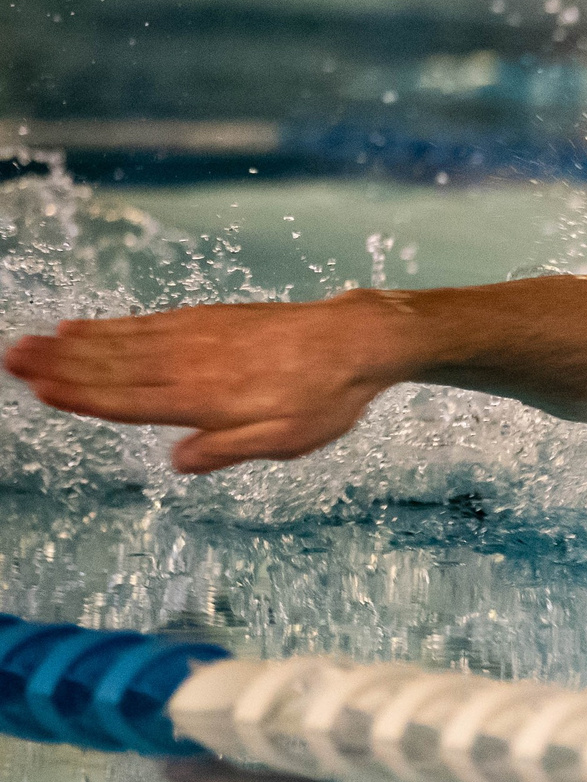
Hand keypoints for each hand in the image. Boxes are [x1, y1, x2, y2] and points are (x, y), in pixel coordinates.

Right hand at [5, 291, 414, 472]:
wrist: (357, 339)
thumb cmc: (325, 398)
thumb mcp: (286, 441)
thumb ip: (228, 450)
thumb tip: (177, 463)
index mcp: (205, 399)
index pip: (130, 401)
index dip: (83, 396)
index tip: (39, 390)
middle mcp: (192, 364)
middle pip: (114, 367)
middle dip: (61, 365)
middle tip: (12, 360)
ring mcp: (198, 336)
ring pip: (124, 342)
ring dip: (75, 344)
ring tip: (32, 342)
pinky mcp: (209, 319)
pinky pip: (149, 322)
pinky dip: (113, 326)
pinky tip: (85, 326)